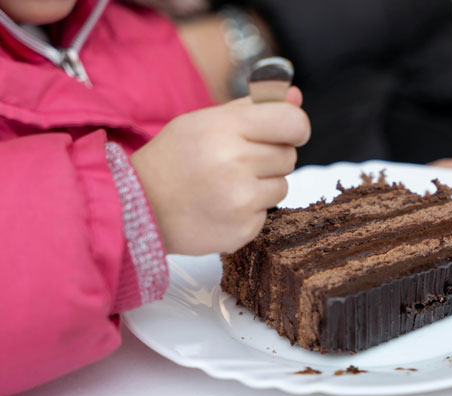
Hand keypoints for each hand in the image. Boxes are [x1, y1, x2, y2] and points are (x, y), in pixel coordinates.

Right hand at [131, 87, 309, 254]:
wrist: (140, 208)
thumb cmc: (174, 159)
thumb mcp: (205, 121)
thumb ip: (252, 107)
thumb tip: (295, 95)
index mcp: (226, 128)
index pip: (293, 121)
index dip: (295, 126)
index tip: (287, 132)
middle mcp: (235, 163)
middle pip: (289, 155)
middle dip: (271, 157)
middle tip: (238, 161)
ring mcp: (240, 200)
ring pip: (283, 186)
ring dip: (263, 185)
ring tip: (228, 185)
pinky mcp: (243, 229)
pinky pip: (267, 213)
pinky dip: (251, 210)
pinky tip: (223, 206)